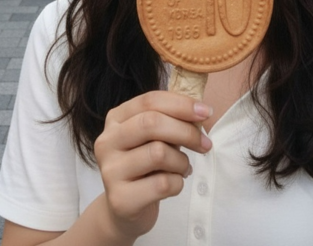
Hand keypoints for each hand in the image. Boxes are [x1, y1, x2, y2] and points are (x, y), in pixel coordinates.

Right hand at [94, 91, 212, 240]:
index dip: (181, 104)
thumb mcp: (154, 138)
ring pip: (158, 153)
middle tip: (205, 144)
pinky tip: (174, 184)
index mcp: (116, 119)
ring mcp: (110, 170)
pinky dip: (178, 183)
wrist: (125, 210)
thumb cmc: (146, 167)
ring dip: (182, 161)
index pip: (149, 101)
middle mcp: (107, 141)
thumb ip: (170, 121)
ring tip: (183, 168)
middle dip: (186, 131)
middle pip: (151, 123)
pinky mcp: (120, 198)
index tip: (206, 112)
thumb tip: (200, 111)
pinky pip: (162, 184)